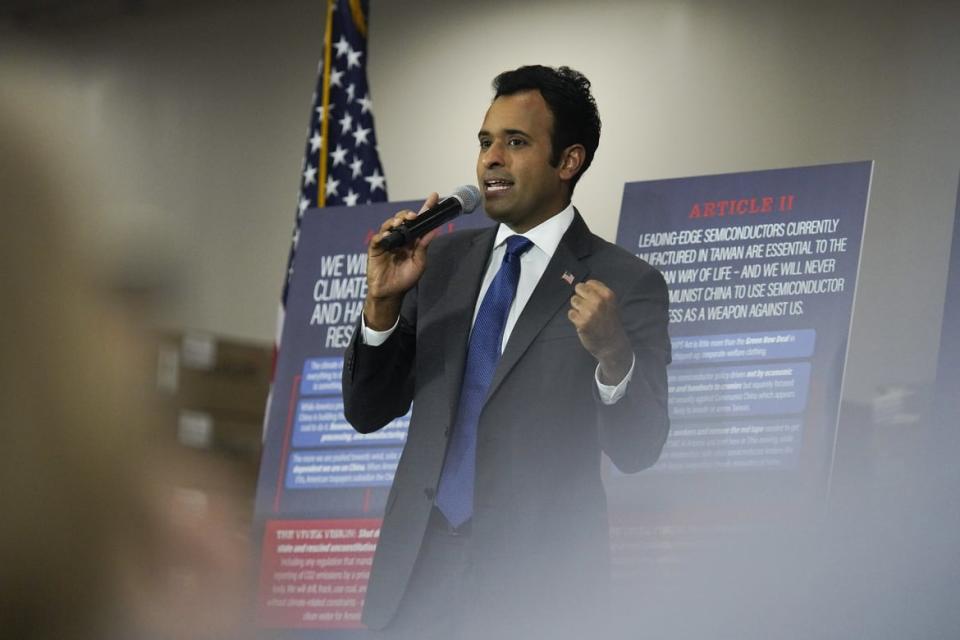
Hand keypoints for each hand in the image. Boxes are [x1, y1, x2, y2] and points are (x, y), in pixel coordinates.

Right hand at [364, 193, 439, 329]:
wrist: (391, 294)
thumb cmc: (405, 279)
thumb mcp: (419, 263)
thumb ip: (423, 247)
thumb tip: (433, 231)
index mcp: (412, 240)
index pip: (419, 221)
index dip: (426, 208)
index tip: (434, 196)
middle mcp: (399, 238)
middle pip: (403, 219)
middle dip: (408, 214)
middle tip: (414, 216)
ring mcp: (387, 242)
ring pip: (389, 224)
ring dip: (395, 221)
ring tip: (401, 222)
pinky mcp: (375, 249)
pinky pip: (377, 238)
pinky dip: (382, 234)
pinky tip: (388, 234)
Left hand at [568, 280, 632, 383]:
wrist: (612, 344)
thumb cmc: (610, 323)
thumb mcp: (611, 305)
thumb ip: (599, 294)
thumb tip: (582, 285)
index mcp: (608, 295)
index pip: (589, 283)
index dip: (587, 290)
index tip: (591, 299)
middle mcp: (599, 302)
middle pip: (579, 288)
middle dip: (580, 296)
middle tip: (586, 307)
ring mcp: (590, 312)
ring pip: (574, 300)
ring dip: (577, 308)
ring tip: (586, 316)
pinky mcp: (582, 322)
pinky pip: (571, 313)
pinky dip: (574, 318)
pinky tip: (582, 323)